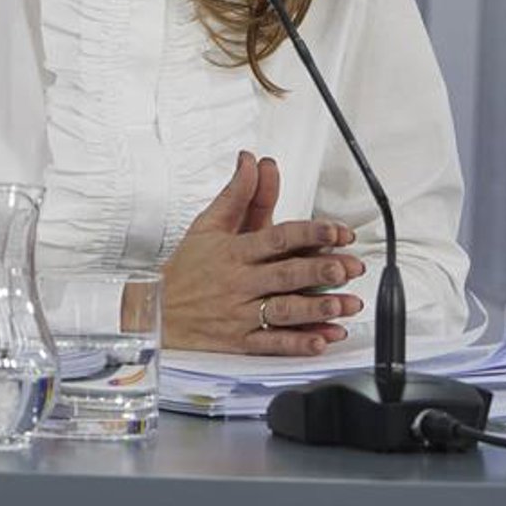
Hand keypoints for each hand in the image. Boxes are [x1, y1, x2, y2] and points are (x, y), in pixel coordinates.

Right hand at [161, 151, 365, 354]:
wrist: (156, 313)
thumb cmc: (187, 269)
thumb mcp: (207, 225)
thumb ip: (236, 194)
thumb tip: (251, 161)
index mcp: (234, 252)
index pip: (277, 238)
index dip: (310, 233)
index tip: (338, 231)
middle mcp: (240, 283)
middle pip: (286, 275)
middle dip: (321, 271)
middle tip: (350, 267)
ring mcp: (240, 315)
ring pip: (284, 312)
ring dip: (317, 309)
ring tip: (345, 304)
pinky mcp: (240, 343)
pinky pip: (272, 345)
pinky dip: (298, 345)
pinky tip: (322, 341)